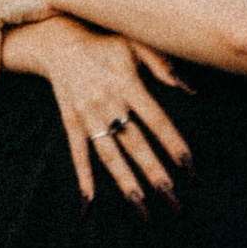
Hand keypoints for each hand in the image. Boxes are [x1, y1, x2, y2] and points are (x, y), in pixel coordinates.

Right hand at [27, 25, 192, 211]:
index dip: (173, 144)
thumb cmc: (104, 44)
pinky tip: (90, 199)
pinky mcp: (71, 122)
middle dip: (154, 172)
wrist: (57, 42)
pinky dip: (83, 176)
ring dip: (125, 181)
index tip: (189, 166)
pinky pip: (78, 153)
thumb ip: (162, 65)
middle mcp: (108, 103)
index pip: (157, 121)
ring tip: (140, 206)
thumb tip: (189, 89)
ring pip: (109, 155)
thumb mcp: (135, 43)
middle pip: (136, 144)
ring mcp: (87, 115)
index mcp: (128, 84)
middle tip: (172, 198)